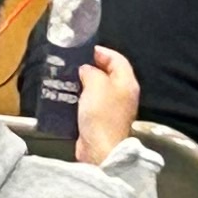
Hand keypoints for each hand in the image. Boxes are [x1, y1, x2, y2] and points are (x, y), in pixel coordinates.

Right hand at [73, 47, 142, 164]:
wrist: (99, 148)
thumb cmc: (100, 114)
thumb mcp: (95, 84)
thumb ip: (91, 71)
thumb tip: (87, 70)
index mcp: (127, 82)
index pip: (118, 59)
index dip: (103, 52)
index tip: (86, 49)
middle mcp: (124, 94)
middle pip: (110, 73)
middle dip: (94, 66)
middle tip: (77, 62)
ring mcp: (115, 108)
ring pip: (101, 88)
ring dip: (87, 82)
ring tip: (71, 77)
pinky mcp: (103, 119)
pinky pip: (94, 102)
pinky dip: (84, 96)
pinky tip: (71, 95)